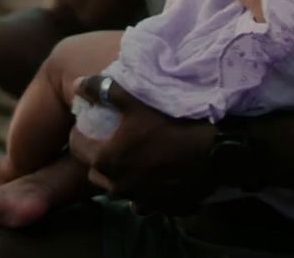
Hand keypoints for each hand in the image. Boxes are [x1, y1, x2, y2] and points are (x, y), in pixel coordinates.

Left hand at [68, 75, 217, 212]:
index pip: (77, 147)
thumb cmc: (171, 123)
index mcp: (107, 161)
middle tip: (109, 141)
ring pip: (121, 189)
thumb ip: (102, 91)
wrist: (215, 151)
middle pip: (96, 172)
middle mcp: (119, 187)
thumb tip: (77, 84)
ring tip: (134, 158)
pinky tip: (157, 176)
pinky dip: (147, 190)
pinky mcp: (165, 208)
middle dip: (97, 157)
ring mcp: (143, 200)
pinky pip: (148, 200)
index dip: (80, 134)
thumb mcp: (134, 101)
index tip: (88, 124)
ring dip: (122, 176)